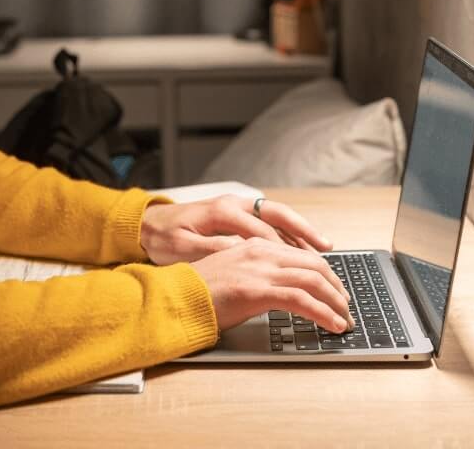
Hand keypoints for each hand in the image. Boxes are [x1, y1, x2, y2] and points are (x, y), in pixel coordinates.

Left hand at [139, 194, 332, 265]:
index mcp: (222, 211)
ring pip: (278, 217)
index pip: (262, 230)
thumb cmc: (162, 238)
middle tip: (327, 250)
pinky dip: (289, 234)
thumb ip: (213, 250)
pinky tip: (301, 249)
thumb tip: (242, 254)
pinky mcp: (237, 214)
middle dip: (305, 232)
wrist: (146, 224)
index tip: (300, 269)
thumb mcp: (182, 248)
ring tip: (324, 251)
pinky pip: (270, 221)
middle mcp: (234, 204)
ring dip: (301, 233)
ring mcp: (238, 207)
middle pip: (278, 215)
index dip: (283, 250)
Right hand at [190, 237, 353, 331]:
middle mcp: (260, 252)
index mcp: (254, 246)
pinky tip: (332, 325)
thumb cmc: (198, 291)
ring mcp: (259, 269)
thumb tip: (280, 291)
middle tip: (345, 306)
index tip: (334, 290)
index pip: (301, 254)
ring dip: (335, 302)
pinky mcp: (257, 290)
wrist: (175, 298)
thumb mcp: (231, 274)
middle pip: (314, 264)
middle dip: (336, 286)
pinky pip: (301, 299)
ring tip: (345, 320)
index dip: (325, 273)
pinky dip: (323, 312)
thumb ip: (256, 274)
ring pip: (314, 280)